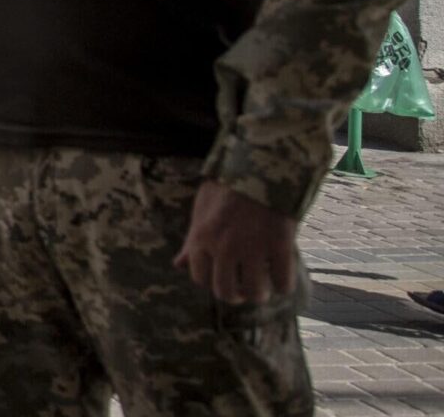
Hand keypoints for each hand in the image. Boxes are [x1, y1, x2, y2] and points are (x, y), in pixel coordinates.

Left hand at [173, 180, 297, 303]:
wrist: (260, 166)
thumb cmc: (227, 187)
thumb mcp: (201, 209)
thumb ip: (191, 240)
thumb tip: (178, 265)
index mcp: (201, 238)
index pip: (200, 278)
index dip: (211, 283)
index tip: (222, 280)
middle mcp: (223, 247)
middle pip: (225, 291)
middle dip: (236, 295)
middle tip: (244, 291)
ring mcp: (252, 247)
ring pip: (255, 291)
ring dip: (260, 294)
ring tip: (264, 289)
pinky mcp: (278, 245)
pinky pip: (282, 282)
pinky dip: (284, 286)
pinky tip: (282, 281)